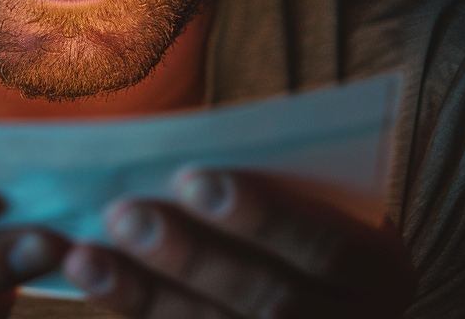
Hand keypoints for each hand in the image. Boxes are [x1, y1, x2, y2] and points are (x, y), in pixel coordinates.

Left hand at [62, 170, 415, 317]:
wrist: (334, 296)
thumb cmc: (311, 216)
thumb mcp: (319, 194)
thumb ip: (270, 180)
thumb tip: (175, 161)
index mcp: (377, 270)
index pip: (321, 244)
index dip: (258, 215)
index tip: (192, 178)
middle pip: (265, 302)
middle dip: (189, 258)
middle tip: (123, 214)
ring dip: (145, 297)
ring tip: (87, 258)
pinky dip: (140, 315)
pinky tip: (94, 287)